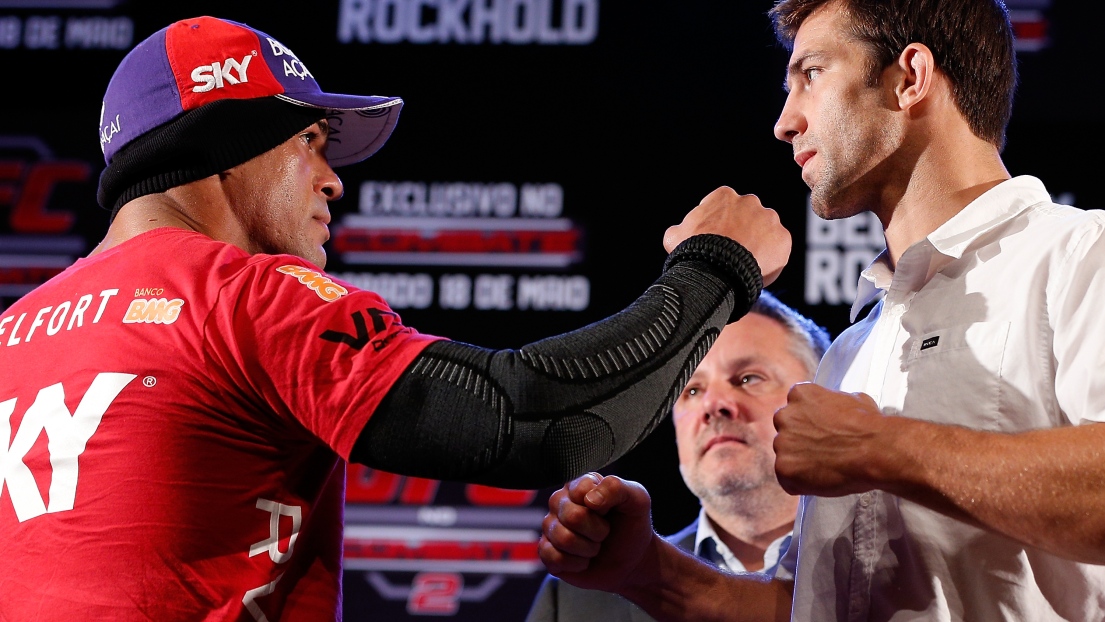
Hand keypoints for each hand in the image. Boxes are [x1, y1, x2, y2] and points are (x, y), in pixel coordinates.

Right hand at [538, 473, 656, 593]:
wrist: (632, 561)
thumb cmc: (632, 526)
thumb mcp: (637, 500)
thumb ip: (616, 488)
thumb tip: (589, 499)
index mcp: (580, 484)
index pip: (580, 491)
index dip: (601, 507)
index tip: (610, 512)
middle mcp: (560, 501)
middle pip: (572, 516)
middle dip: (597, 531)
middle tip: (604, 533)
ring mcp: (551, 526)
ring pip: (562, 539)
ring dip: (588, 549)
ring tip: (595, 546)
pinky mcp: (546, 551)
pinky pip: (552, 558)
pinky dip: (576, 564)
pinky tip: (583, 560)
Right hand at [663, 186, 791, 285]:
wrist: (717, 270)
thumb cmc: (694, 251)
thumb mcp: (674, 236)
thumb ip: (681, 229)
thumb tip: (679, 232)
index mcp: (724, 196)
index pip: (723, 207)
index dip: (719, 225)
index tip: (716, 240)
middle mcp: (750, 201)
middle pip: (747, 216)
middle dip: (742, 231)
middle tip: (733, 253)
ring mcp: (769, 219)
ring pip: (765, 230)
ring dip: (758, 243)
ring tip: (746, 264)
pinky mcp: (783, 238)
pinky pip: (778, 248)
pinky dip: (771, 257)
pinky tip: (758, 269)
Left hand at [773, 383, 887, 496]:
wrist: (874, 451)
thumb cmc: (869, 426)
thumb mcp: (853, 400)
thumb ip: (834, 404)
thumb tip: (837, 411)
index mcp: (799, 395)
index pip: (795, 408)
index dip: (808, 422)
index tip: (820, 431)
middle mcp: (785, 416)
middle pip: (786, 430)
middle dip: (800, 440)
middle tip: (821, 451)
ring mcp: (782, 443)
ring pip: (786, 455)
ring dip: (800, 462)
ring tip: (825, 467)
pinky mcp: (783, 468)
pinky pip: (788, 479)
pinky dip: (801, 483)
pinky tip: (821, 480)